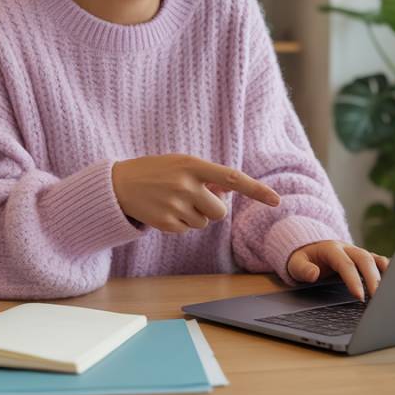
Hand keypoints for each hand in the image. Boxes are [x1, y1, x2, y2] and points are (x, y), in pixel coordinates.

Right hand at [112, 153, 280, 233]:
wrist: (119, 184)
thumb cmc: (157, 171)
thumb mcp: (182, 164)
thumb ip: (207, 177)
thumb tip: (230, 193)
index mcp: (193, 165)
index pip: (233, 178)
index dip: (256, 190)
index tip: (276, 201)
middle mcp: (186, 185)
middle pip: (220, 211)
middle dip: (212, 208)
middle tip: (192, 197)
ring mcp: (175, 205)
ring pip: (204, 222)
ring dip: (194, 215)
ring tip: (173, 201)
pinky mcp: (165, 223)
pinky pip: (187, 230)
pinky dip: (179, 223)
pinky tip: (164, 210)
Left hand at [287, 240, 389, 301]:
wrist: (311, 248)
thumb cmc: (304, 259)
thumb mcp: (295, 263)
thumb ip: (303, 269)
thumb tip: (313, 274)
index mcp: (331, 249)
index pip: (345, 264)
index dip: (353, 280)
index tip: (359, 296)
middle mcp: (347, 248)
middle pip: (364, 259)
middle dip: (373, 277)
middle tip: (378, 297)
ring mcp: (357, 252)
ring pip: (374, 259)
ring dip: (383, 273)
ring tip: (390, 291)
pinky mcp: (363, 258)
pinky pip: (378, 261)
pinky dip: (388, 269)